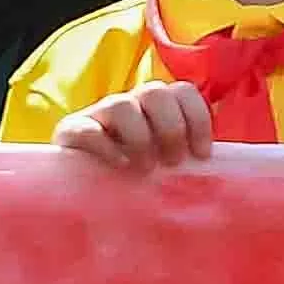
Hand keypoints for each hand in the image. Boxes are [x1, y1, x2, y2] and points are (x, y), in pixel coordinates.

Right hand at [54, 83, 219, 168]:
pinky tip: (118, 165)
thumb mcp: (163, 167)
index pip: (183, 92)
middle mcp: (130, 104)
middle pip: (156, 92)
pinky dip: (105, 146)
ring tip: (143, 168)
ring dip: (140, 137)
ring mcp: (98, 114)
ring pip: (122, 105)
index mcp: (156, 108)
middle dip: (171, 128)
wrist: (80, 191)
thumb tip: (212, 171)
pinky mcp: (71, 132)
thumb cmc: (132, 179)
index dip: (198, 119)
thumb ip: (185, 161)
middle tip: (172, 161)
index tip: (201, 155)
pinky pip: (87, 128)